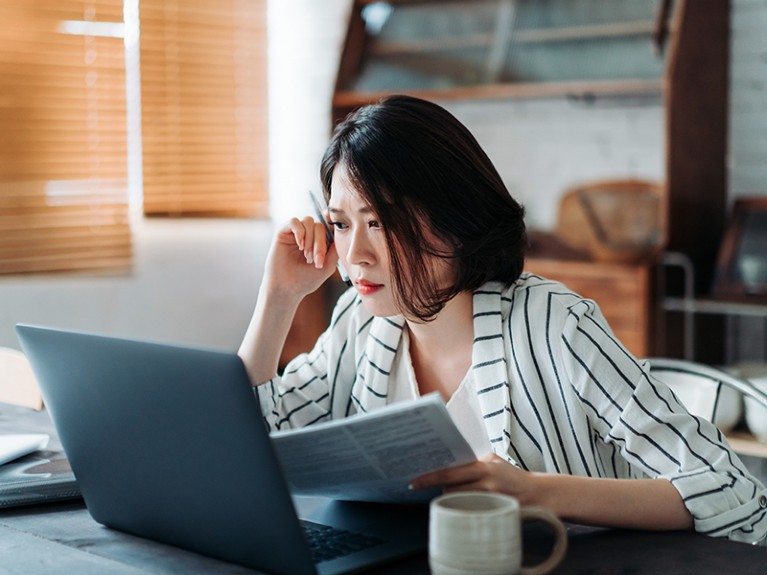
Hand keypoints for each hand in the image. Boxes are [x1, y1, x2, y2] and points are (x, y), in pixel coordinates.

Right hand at [263, 217, 339, 299]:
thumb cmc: (305, 280)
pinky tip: (299, 245)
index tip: (330, 248)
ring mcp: (295, 233)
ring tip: (306, 256)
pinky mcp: (282, 232)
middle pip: (319, 225)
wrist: (286, 289)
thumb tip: (340, 236)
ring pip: (308, 221)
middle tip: (316, 260)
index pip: (328, 228)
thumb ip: (335, 251)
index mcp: (318, 242)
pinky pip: (293, 221)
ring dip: (310, 239)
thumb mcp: (327, 267)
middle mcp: (307, 235)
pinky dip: (299, 232)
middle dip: (320, 243)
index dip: (331, 233)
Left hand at [410, 453, 537, 505]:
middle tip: (431, 486)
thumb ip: (473, 460)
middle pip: (450, 488)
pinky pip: (469, 511)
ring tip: (454, 493)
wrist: (538, 493)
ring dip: (451, 497)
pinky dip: (462, 507)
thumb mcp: (493, 461)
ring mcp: (490, 498)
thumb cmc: (511, 476)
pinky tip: (463, 505)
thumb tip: (447, 459)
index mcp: (483, 466)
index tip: (415, 481)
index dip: (430, 477)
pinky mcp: (494, 511)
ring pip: (458, 500)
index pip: (450, 472)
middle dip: (440, 488)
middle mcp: (486, 482)